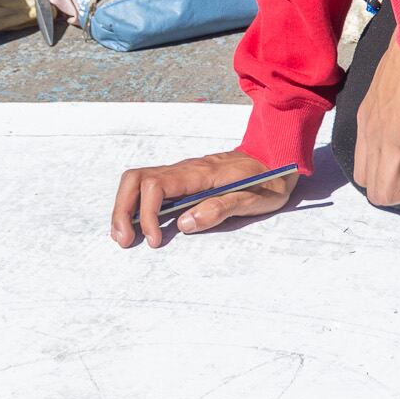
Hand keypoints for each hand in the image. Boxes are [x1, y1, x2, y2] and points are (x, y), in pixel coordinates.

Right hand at [110, 149, 295, 247]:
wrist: (277, 157)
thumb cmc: (269, 180)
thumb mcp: (255, 199)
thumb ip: (222, 208)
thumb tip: (185, 223)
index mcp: (202, 172)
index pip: (156, 185)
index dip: (147, 213)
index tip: (156, 240)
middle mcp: (185, 168)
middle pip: (136, 178)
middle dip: (122, 209)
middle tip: (124, 240)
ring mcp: (181, 172)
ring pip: (137, 180)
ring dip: (124, 207)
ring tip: (124, 236)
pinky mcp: (182, 179)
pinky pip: (148, 186)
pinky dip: (135, 204)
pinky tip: (137, 224)